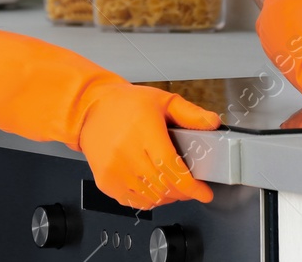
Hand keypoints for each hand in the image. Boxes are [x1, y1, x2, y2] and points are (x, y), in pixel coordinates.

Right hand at [0, 29, 220, 208]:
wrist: (89, 109)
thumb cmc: (125, 104)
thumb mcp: (162, 100)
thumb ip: (190, 113)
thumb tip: (213, 123)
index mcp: (144, 131)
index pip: (172, 169)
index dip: (192, 187)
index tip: (204, 192)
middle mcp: (127, 152)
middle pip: (163, 187)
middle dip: (183, 192)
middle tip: (191, 187)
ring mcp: (114, 170)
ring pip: (149, 198)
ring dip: (167, 198)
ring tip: (173, 187)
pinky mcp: (105, 181)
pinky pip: (132, 202)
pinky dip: (148, 201)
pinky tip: (154, 190)